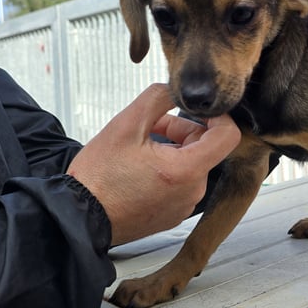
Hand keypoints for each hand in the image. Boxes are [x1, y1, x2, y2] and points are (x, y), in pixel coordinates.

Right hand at [67, 84, 240, 244]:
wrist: (79, 218)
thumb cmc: (98, 177)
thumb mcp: (126, 124)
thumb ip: (157, 98)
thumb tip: (175, 89)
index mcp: (186, 170)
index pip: (228, 136)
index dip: (218, 115)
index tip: (199, 110)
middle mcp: (192, 192)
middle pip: (205, 148)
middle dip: (182, 130)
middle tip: (152, 126)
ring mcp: (183, 206)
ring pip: (191, 164)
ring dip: (172, 148)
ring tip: (140, 147)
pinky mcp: (172, 215)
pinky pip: (181, 183)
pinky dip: (167, 169)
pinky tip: (139, 167)